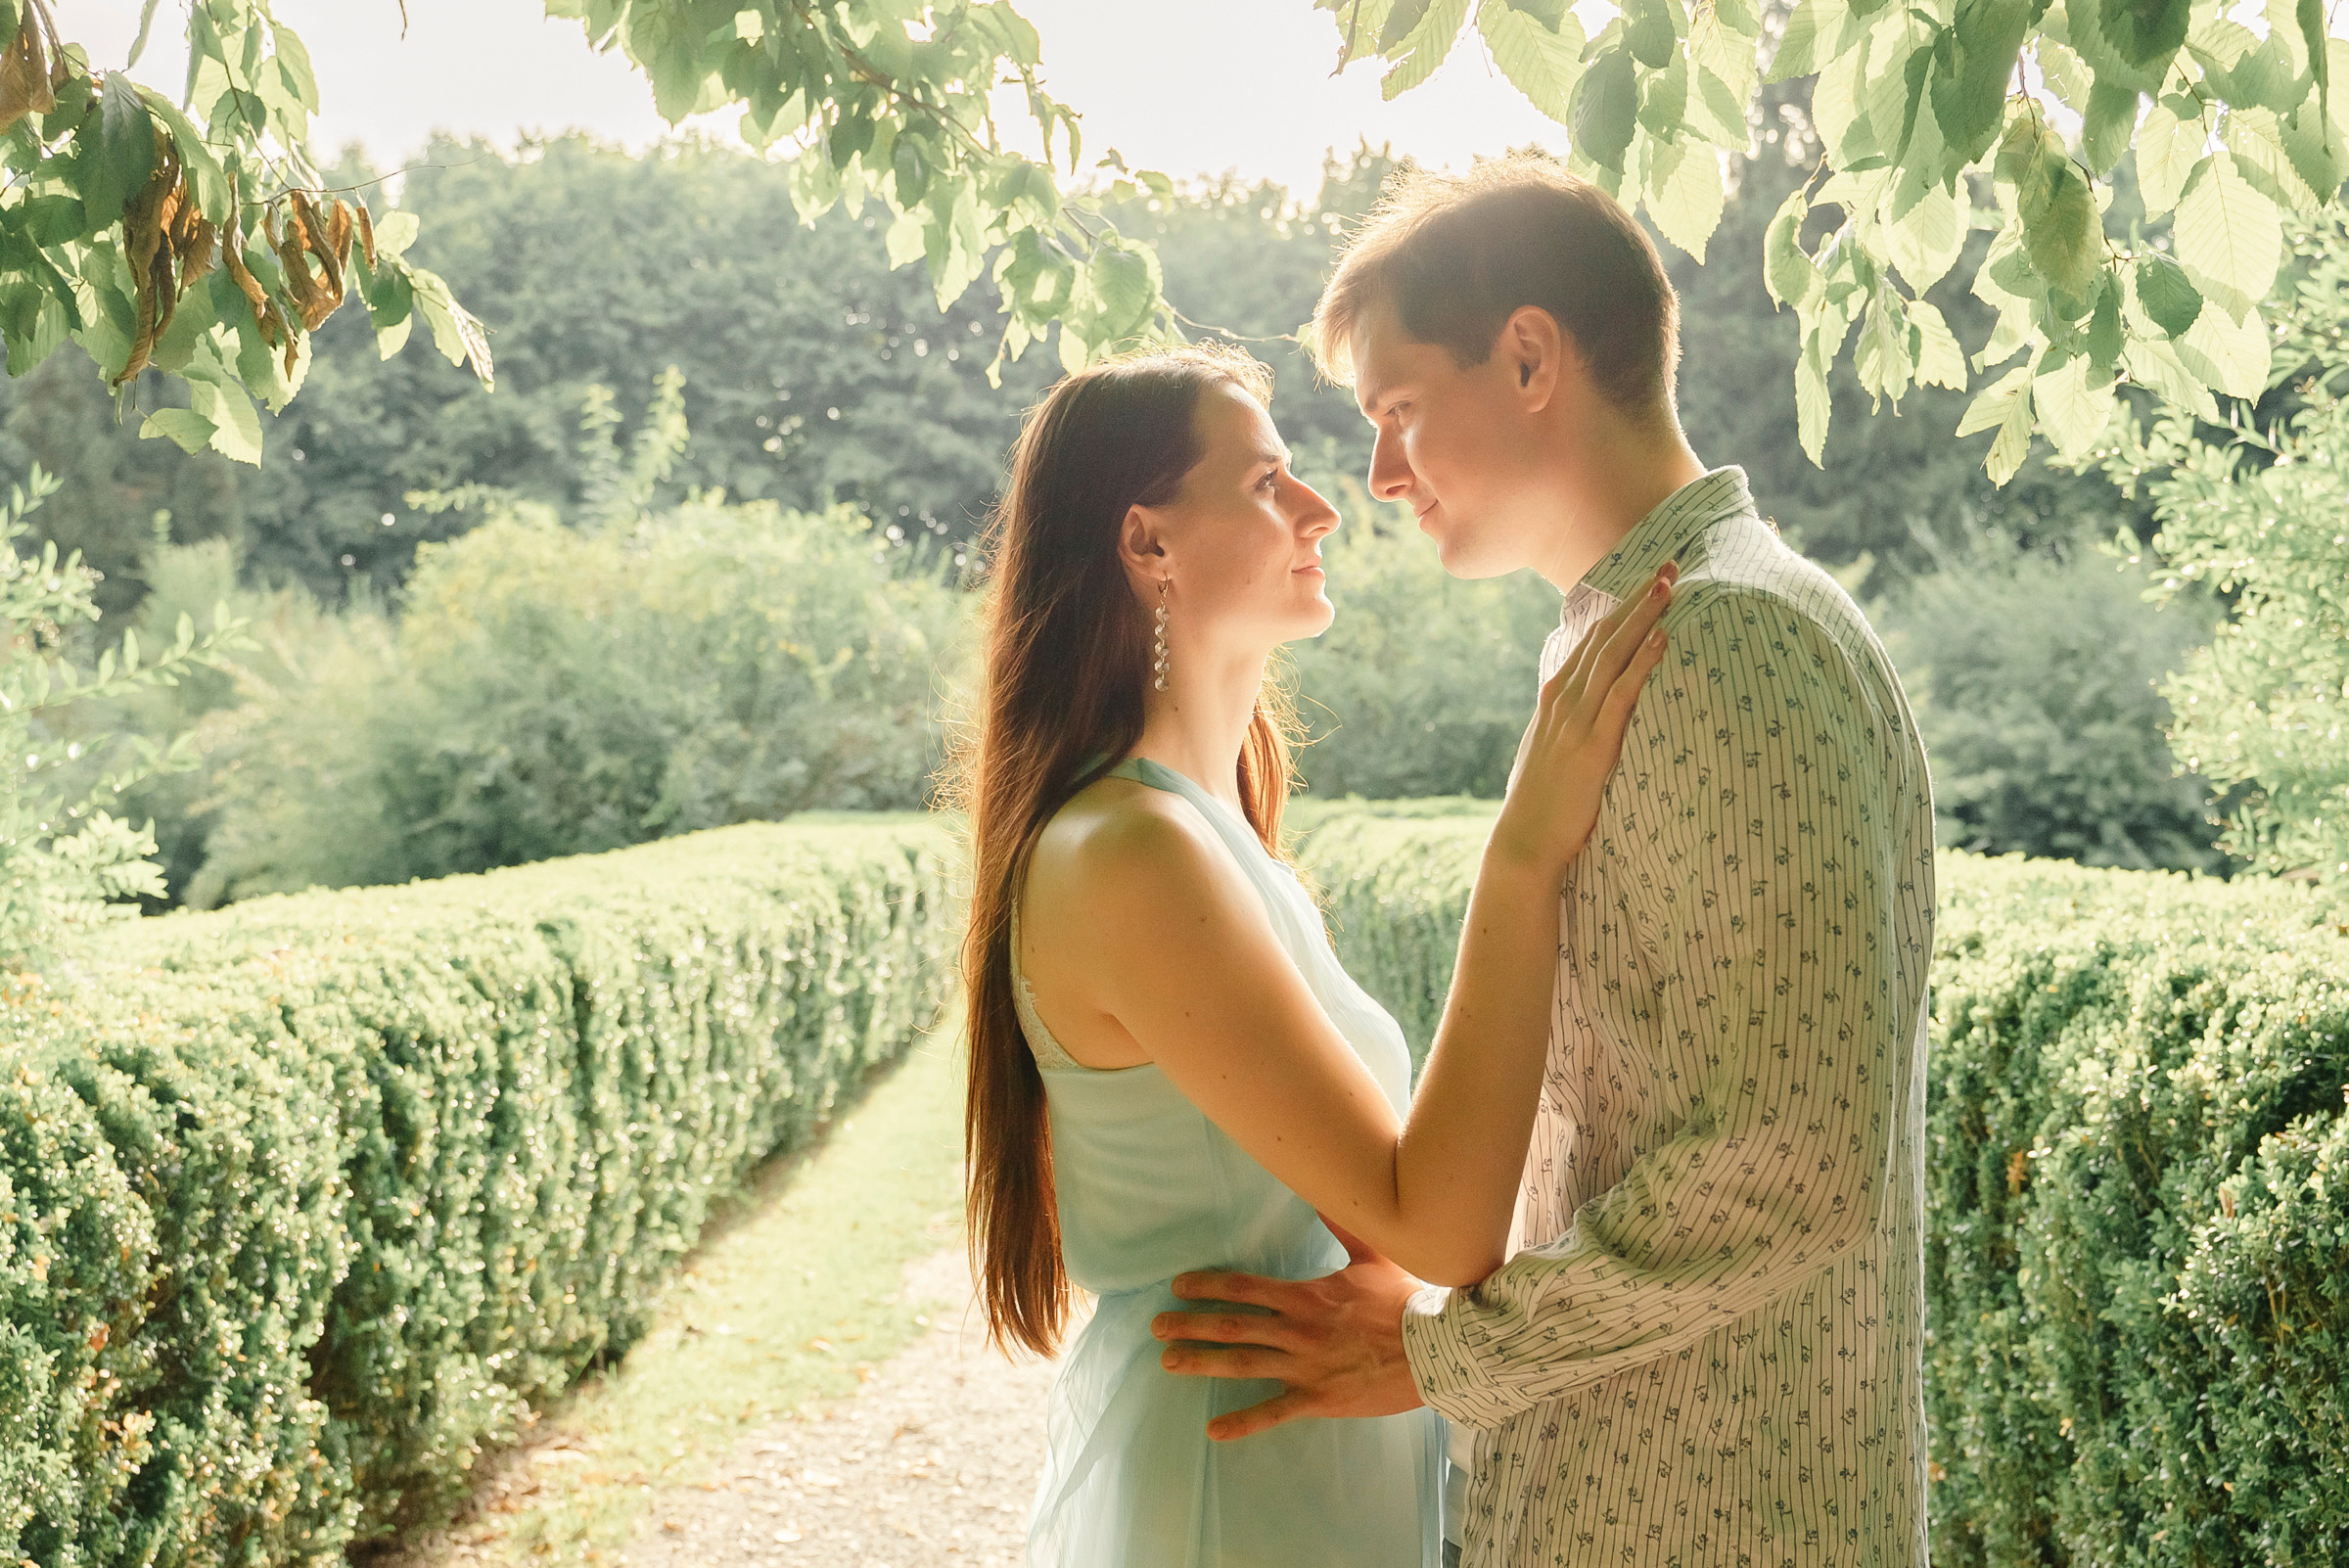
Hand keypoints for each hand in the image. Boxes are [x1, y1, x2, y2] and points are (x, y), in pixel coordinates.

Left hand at [1149, 1222, 1424, 1440]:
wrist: (1436, 1350)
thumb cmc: (1406, 1302)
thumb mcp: (1373, 1256)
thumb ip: (1342, 1225)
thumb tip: (1324, 1188)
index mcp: (1306, 1296)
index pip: (1245, 1288)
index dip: (1209, 1286)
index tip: (1180, 1286)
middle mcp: (1297, 1330)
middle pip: (1232, 1325)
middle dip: (1190, 1324)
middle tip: (1155, 1326)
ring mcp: (1304, 1367)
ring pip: (1242, 1364)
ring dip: (1201, 1363)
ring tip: (1167, 1362)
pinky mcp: (1318, 1398)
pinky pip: (1273, 1412)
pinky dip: (1242, 1423)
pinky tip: (1213, 1431)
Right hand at [1489, 560, 1675, 874]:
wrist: (1525, 840)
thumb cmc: (1544, 802)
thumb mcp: (1555, 752)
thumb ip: (1572, 726)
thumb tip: (1594, 714)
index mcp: (1554, 697)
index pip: (1591, 640)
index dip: (1620, 607)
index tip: (1645, 580)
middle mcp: (1563, 698)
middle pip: (1604, 634)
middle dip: (1637, 597)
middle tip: (1668, 563)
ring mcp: (1576, 718)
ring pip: (1613, 653)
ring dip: (1643, 616)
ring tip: (1670, 585)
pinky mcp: (1592, 743)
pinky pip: (1621, 693)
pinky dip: (1642, 662)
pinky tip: (1662, 639)